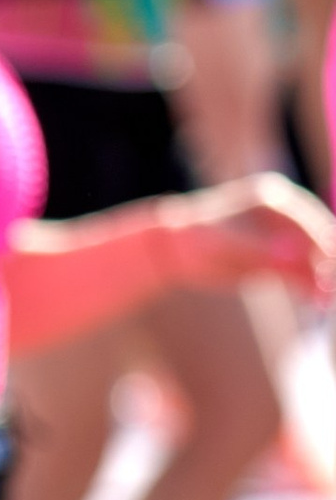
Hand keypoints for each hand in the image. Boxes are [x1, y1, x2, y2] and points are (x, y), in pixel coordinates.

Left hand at [166, 175, 335, 303]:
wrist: (177, 250)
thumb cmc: (198, 240)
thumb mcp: (228, 245)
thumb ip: (261, 251)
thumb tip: (295, 259)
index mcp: (271, 197)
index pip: (308, 221)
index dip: (320, 246)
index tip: (325, 270)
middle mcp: (282, 213)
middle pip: (316, 238)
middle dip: (325, 264)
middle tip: (326, 292)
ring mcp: (282, 234)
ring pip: (311, 257)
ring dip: (320, 279)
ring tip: (322, 302)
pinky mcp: (278, 256)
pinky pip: (300, 271)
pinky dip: (308, 285)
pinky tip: (314, 301)